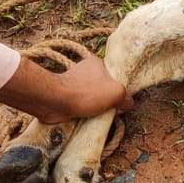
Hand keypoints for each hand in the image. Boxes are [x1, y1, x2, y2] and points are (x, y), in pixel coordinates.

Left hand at [0, 55, 132, 124]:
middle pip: (103, 87)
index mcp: (96, 63)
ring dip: (96, 108)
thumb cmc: (87, 93)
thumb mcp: (117, 92)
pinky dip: (84, 112)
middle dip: (107, 100)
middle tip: (112, 110)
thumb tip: (127, 104)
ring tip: (99, 117)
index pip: (113, 75)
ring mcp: (73, 83)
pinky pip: (80, 105)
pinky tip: (87, 119)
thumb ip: (126, 97)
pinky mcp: (65, 96)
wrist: (56, 102)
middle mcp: (84, 71)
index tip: (120, 100)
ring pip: (92, 98)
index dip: (119, 87)